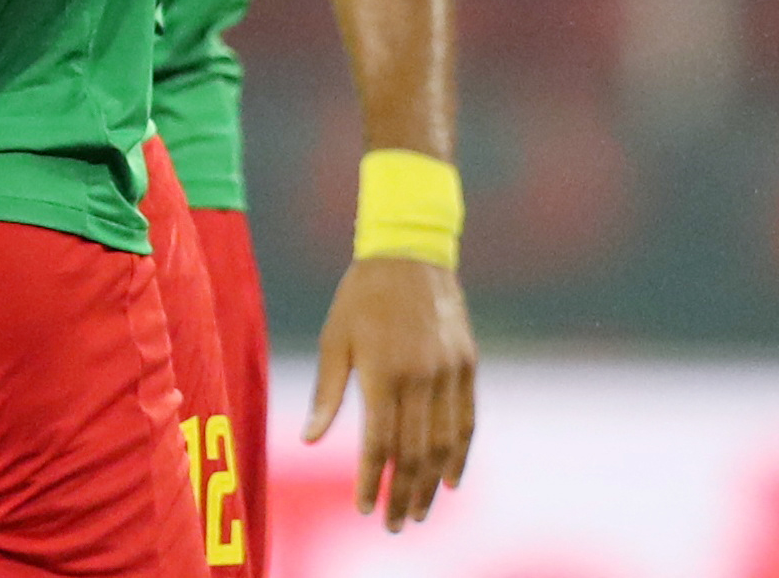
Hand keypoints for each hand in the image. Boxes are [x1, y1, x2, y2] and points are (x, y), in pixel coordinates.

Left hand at [304, 257, 476, 530]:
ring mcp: (448, 372)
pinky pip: (467, 420)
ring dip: (432, 483)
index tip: (364, 509)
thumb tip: (311, 440)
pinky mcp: (466, 364)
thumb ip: (327, 394)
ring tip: (419, 512)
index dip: (372, 480)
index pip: (379, 442)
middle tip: (394, 525)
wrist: (409, 252)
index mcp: (382, 372)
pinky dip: (460, 454)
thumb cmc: (360, 296)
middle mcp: (420, 377)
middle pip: (414, 452)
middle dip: (403, 494)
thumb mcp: (334, 339)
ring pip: (444, 443)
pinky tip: (451, 480)